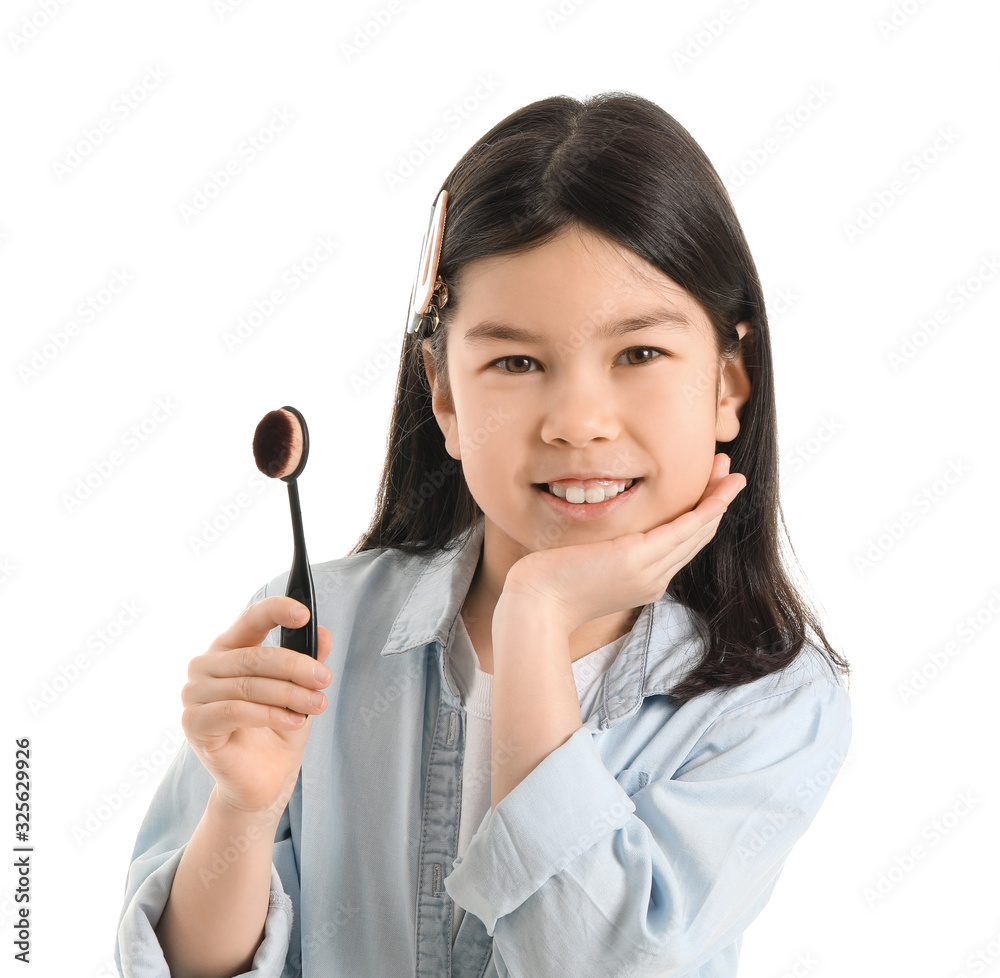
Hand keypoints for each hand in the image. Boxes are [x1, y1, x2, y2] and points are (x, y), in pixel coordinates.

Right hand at [181, 596, 332, 817]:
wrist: (264, 778)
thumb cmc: (278, 728)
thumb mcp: (301, 689)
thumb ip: (309, 660)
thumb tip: (323, 634)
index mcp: (230, 647)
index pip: (251, 619)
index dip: (277, 611)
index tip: (305, 615)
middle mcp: (206, 665)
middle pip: (255, 656)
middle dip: (296, 667)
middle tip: (325, 678)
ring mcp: (195, 693)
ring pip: (249, 685)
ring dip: (290, 694)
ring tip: (317, 704)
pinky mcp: (194, 722)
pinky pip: (235, 711)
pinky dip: (270, 715)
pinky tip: (294, 721)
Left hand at [502, 453, 747, 633]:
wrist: (536, 606)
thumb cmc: (550, 585)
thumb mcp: (586, 565)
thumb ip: (605, 552)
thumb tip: (605, 537)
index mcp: (643, 581)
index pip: (680, 545)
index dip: (700, 517)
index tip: (710, 492)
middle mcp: (653, 579)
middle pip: (696, 537)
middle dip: (716, 503)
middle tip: (731, 475)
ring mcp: (648, 571)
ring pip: (695, 532)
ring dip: (718, 501)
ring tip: (734, 475)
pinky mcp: (637, 558)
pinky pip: (681, 531)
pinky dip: (704, 512)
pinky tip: (718, 497)